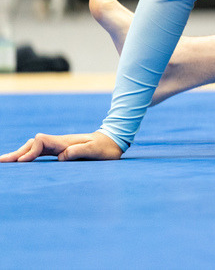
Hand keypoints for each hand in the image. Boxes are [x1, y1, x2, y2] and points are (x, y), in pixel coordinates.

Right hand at [1, 131, 122, 161]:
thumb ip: (80, 152)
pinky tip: (21, 161)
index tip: (23, 162)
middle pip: (33, 144)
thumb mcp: (96, 151)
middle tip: (1, 161)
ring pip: (34, 147)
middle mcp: (59, 143)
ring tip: (5, 161)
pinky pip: (40, 152)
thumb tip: (62, 156)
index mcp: (65, 142)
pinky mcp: (61, 150)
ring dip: (20, 154)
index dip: (31, 152)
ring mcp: (59, 146)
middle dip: (17, 152)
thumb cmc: (106, 148)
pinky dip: (28, 155)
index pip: (41, 142)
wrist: (114, 141)